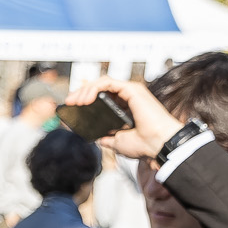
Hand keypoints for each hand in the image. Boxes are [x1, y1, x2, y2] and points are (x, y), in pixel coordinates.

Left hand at [62, 77, 181, 160]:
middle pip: (100, 88)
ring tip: (75, 102)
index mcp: (125, 108)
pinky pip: (107, 82)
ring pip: (102, 83)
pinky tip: (85, 99)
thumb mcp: (118, 142)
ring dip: (85, 90)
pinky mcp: (131, 89)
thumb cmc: (143, 145)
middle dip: (81, 93)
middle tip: (69, 102)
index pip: (102, 98)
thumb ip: (107, 138)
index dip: (85, 100)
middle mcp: (127, 97)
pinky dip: (93, 88)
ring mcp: (130, 92)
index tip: (71, 108)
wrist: (158, 145)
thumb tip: (96, 138)